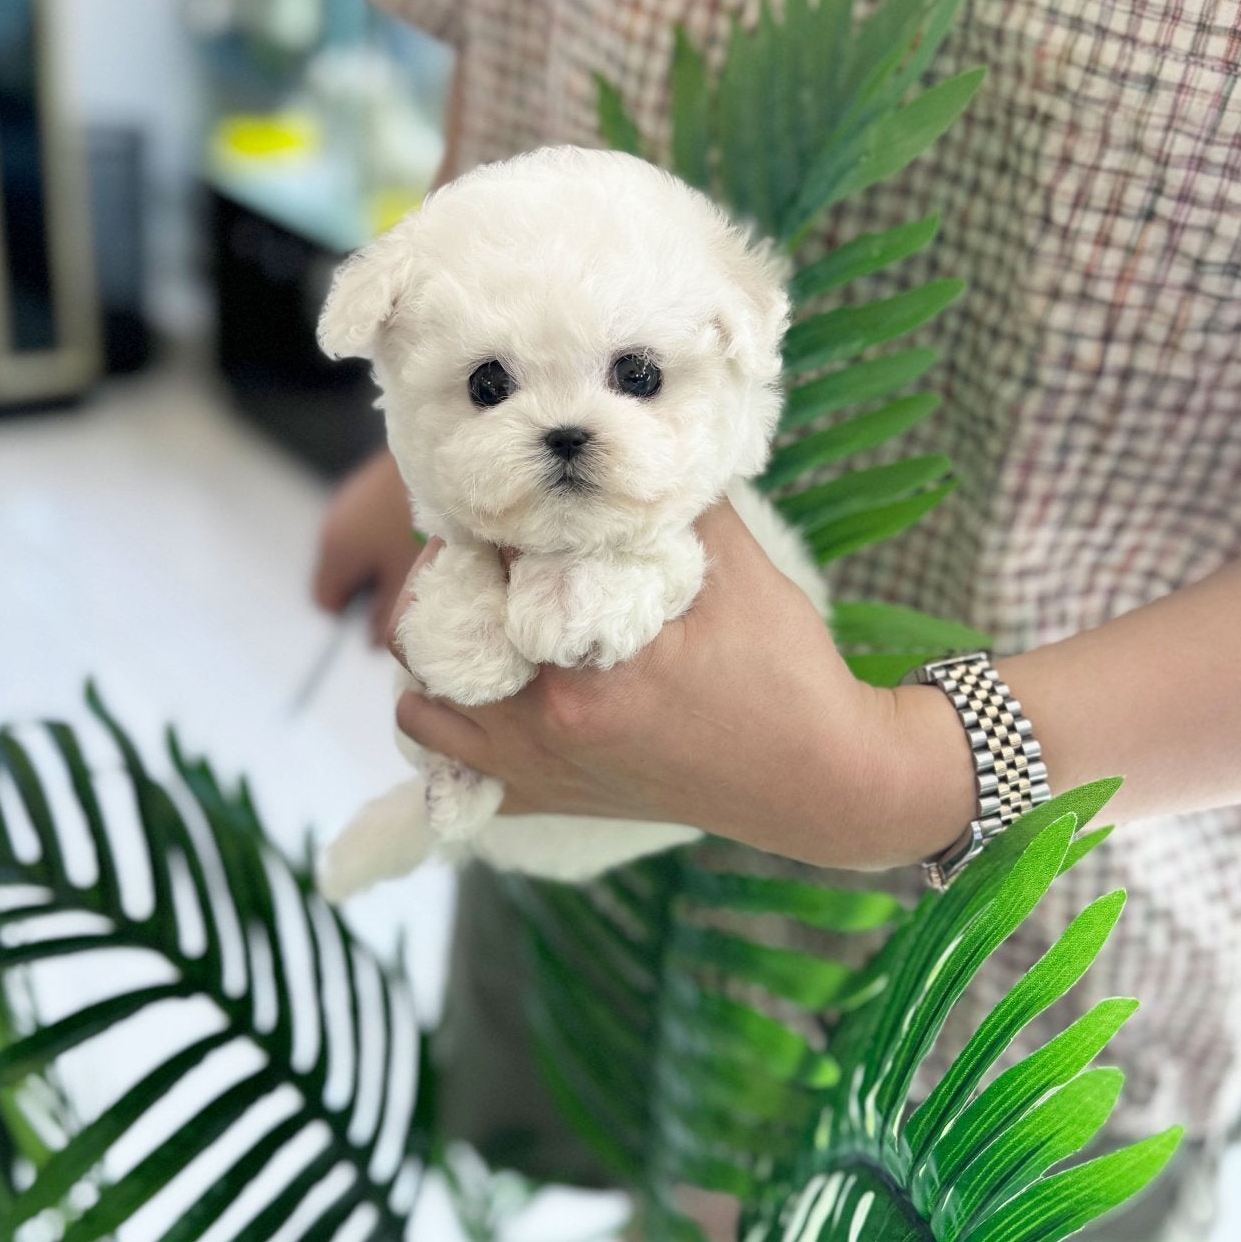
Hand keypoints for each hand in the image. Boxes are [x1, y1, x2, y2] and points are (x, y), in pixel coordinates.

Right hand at [312, 447, 421, 644]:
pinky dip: (399, 533)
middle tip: (414, 594)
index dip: (355, 620)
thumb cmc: (427, 526)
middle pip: (346, 574)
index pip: (326, 603)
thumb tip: (375, 641)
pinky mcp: (379, 480)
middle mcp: (336, 521)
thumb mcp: (411, 584)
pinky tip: (432, 533)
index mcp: (335, 550)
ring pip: (366, 547)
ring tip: (428, 562)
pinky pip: (380, 522)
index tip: (389, 620)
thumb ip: (389, 619)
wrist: (446, 452)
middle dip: (375, 590)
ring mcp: (355, 496)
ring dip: (390, 560)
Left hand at [392, 502, 975, 870]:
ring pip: (421, 702)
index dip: (496, 515)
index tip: (516, 492)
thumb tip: (617, 441)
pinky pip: (448, 767)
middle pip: (433, 629)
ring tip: (481, 612)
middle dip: (451, 575)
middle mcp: (544, 725)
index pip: (491, 564)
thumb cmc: (786, 673)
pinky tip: (481, 684)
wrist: (819, 780)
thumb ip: (669, 501)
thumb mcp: (736, 568)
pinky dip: (447, 723)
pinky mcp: (545, 800)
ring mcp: (537, 771)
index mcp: (584, 666)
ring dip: (436, 651)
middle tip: (492, 544)